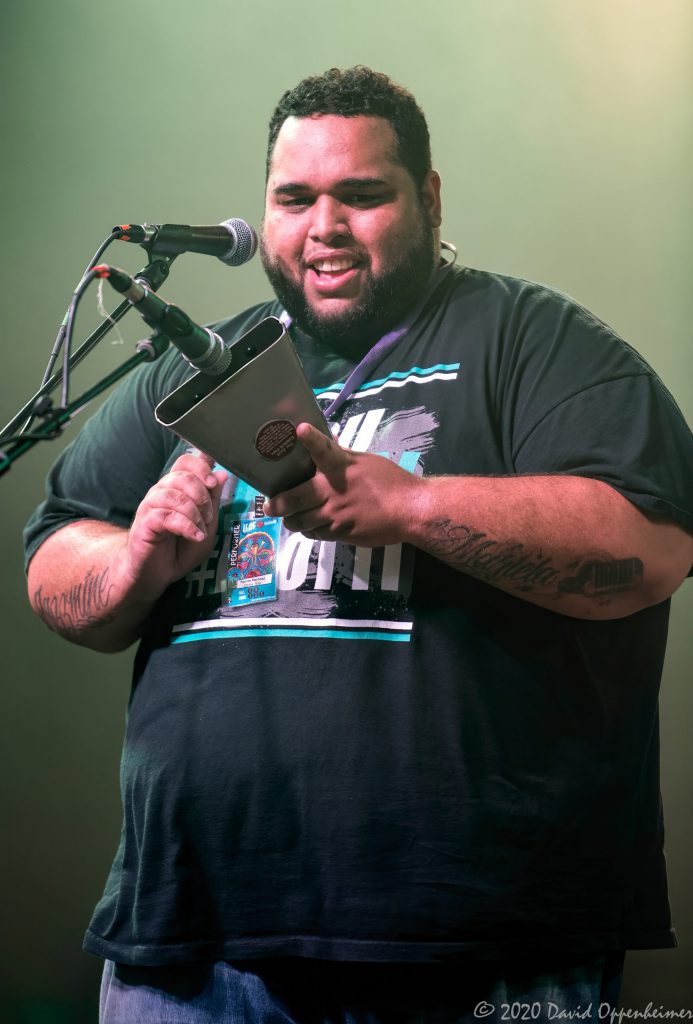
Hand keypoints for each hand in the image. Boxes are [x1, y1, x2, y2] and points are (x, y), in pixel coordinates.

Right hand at [122, 451, 227, 599]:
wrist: (158, 573)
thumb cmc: (181, 548)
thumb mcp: (206, 524)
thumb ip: (213, 499)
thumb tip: (222, 474)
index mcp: (176, 488)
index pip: (185, 461)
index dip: (202, 466)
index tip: (213, 482)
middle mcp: (161, 491)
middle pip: (183, 476)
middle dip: (203, 496)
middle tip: (209, 516)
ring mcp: (150, 506)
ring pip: (174, 495)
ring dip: (195, 513)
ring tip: (202, 530)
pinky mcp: (144, 523)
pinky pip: (166, 516)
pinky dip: (186, 526)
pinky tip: (195, 536)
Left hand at [264, 422, 420, 546]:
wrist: (410, 510)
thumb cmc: (390, 481)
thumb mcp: (365, 461)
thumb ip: (340, 455)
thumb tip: (325, 442)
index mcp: (341, 467)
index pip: (323, 450)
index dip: (311, 439)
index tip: (301, 430)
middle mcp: (332, 490)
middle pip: (293, 500)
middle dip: (276, 505)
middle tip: (269, 506)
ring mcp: (335, 515)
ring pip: (300, 522)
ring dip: (291, 521)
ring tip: (288, 518)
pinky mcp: (340, 533)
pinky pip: (316, 534)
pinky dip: (309, 531)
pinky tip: (310, 527)